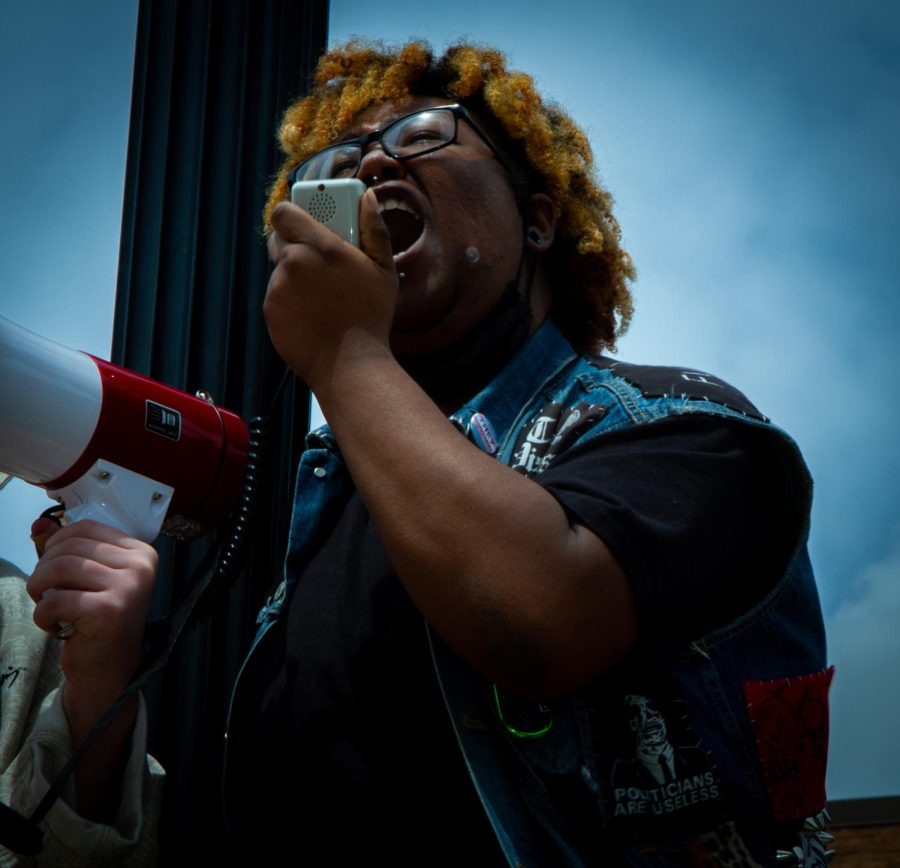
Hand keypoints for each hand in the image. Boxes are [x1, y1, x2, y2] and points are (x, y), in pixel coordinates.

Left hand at [26, 518, 157, 818]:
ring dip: (40, 592)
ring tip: (50, 608)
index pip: (86, 528)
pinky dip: (44, 616)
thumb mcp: (85, 578)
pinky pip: (56, 600)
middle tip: (50, 594)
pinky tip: (57, 627)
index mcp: (141, 552)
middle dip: (45, 571)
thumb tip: (38, 524)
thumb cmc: (98, 621)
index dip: (57, 544)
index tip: (54, 568)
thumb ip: (63, 549)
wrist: (109, 671)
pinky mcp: (109, 611)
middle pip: (68, 548)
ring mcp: (129, 588)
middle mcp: (141, 566)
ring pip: (58, 569)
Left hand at [264, 188, 397, 391]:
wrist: (349, 365)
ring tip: (323, 296)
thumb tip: (367, 198)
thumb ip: (374, 230)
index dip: (293, 213)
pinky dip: (291, 300)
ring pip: (280, 269)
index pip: (285, 212)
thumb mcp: (383, 271)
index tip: (306, 220)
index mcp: (319, 247)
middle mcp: (292, 264)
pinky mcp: (270, 312)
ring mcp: (278, 289)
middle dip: (296, 243)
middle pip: (279, 238)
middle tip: (319, 258)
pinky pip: (277, 295)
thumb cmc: (371, 317)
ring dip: (295, 275)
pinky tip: (314, 314)